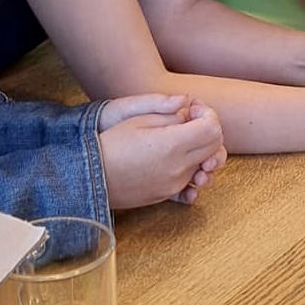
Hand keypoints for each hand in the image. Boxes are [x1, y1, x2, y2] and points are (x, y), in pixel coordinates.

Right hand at [99, 94, 226, 208]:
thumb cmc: (111, 143)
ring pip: (206, 165)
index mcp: (173, 145)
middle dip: (209, 130)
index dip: (208, 115)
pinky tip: (181, 161)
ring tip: (184, 140)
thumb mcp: (139, 119)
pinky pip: (192, 183)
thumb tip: (189, 110)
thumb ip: (170, 113)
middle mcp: (179, 167)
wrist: (89, 177)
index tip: (194, 109)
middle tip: (191, 121)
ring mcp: (174, 184)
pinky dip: (193, 170)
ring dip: (203, 151)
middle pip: (215, 147)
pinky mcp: (167, 194)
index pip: (213, 128)